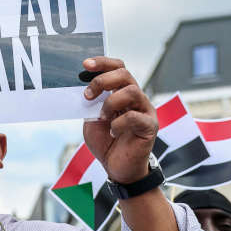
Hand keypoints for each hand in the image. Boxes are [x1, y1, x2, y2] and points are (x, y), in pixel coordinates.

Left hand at [81, 57, 156, 183]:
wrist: (117, 167)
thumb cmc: (106, 142)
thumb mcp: (91, 120)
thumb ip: (89, 104)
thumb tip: (80, 89)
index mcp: (121, 93)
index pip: (118, 68)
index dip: (103, 63)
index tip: (85, 64)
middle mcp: (135, 98)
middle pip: (124, 74)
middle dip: (102, 80)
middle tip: (87, 95)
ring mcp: (145, 111)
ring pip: (131, 91)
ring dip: (110, 103)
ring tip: (102, 117)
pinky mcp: (150, 126)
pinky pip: (134, 117)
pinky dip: (118, 124)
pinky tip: (112, 132)